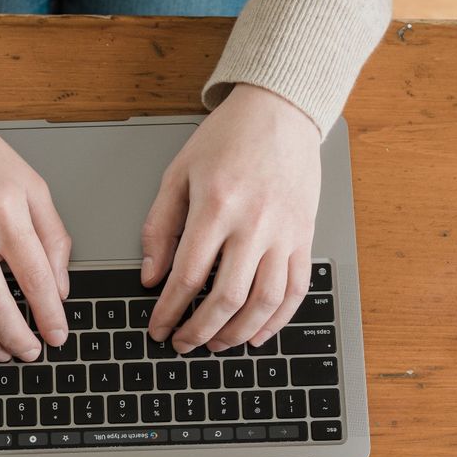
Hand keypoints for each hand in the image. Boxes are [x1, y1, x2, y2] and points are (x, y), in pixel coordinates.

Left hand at [141, 83, 321, 352]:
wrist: (280, 112)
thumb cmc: (227, 139)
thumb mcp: (178, 174)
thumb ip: (160, 228)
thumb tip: (151, 277)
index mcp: (216, 206)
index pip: (189, 276)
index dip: (170, 310)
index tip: (158, 328)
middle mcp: (254, 223)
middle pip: (226, 297)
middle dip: (200, 331)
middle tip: (183, 343)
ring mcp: (284, 232)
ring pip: (263, 302)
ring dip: (237, 333)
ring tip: (216, 344)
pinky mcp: (305, 236)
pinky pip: (296, 290)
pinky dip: (277, 320)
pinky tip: (257, 334)